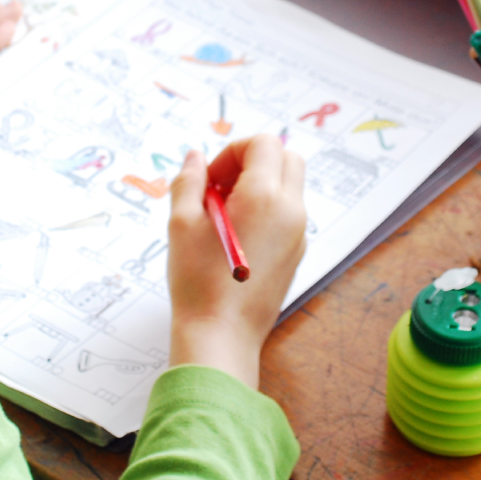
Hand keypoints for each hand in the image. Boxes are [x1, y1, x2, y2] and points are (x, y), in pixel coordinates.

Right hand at [167, 135, 305, 389]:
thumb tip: (195, 158)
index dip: (233, 150)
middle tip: (220, 186)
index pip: (264, 144)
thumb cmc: (198, 281)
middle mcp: (290, 211)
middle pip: (286, 157)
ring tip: (223, 215)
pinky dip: (266, 208)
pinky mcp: (297, 253)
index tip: (210, 177)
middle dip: (252, 161)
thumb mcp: (181, 223)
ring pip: (289, 185)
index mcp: (264, 197)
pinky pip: (288, 213)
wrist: (221, 336)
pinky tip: (236, 237)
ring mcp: (298, 234)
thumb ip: (189, 181)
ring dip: (259, 184)